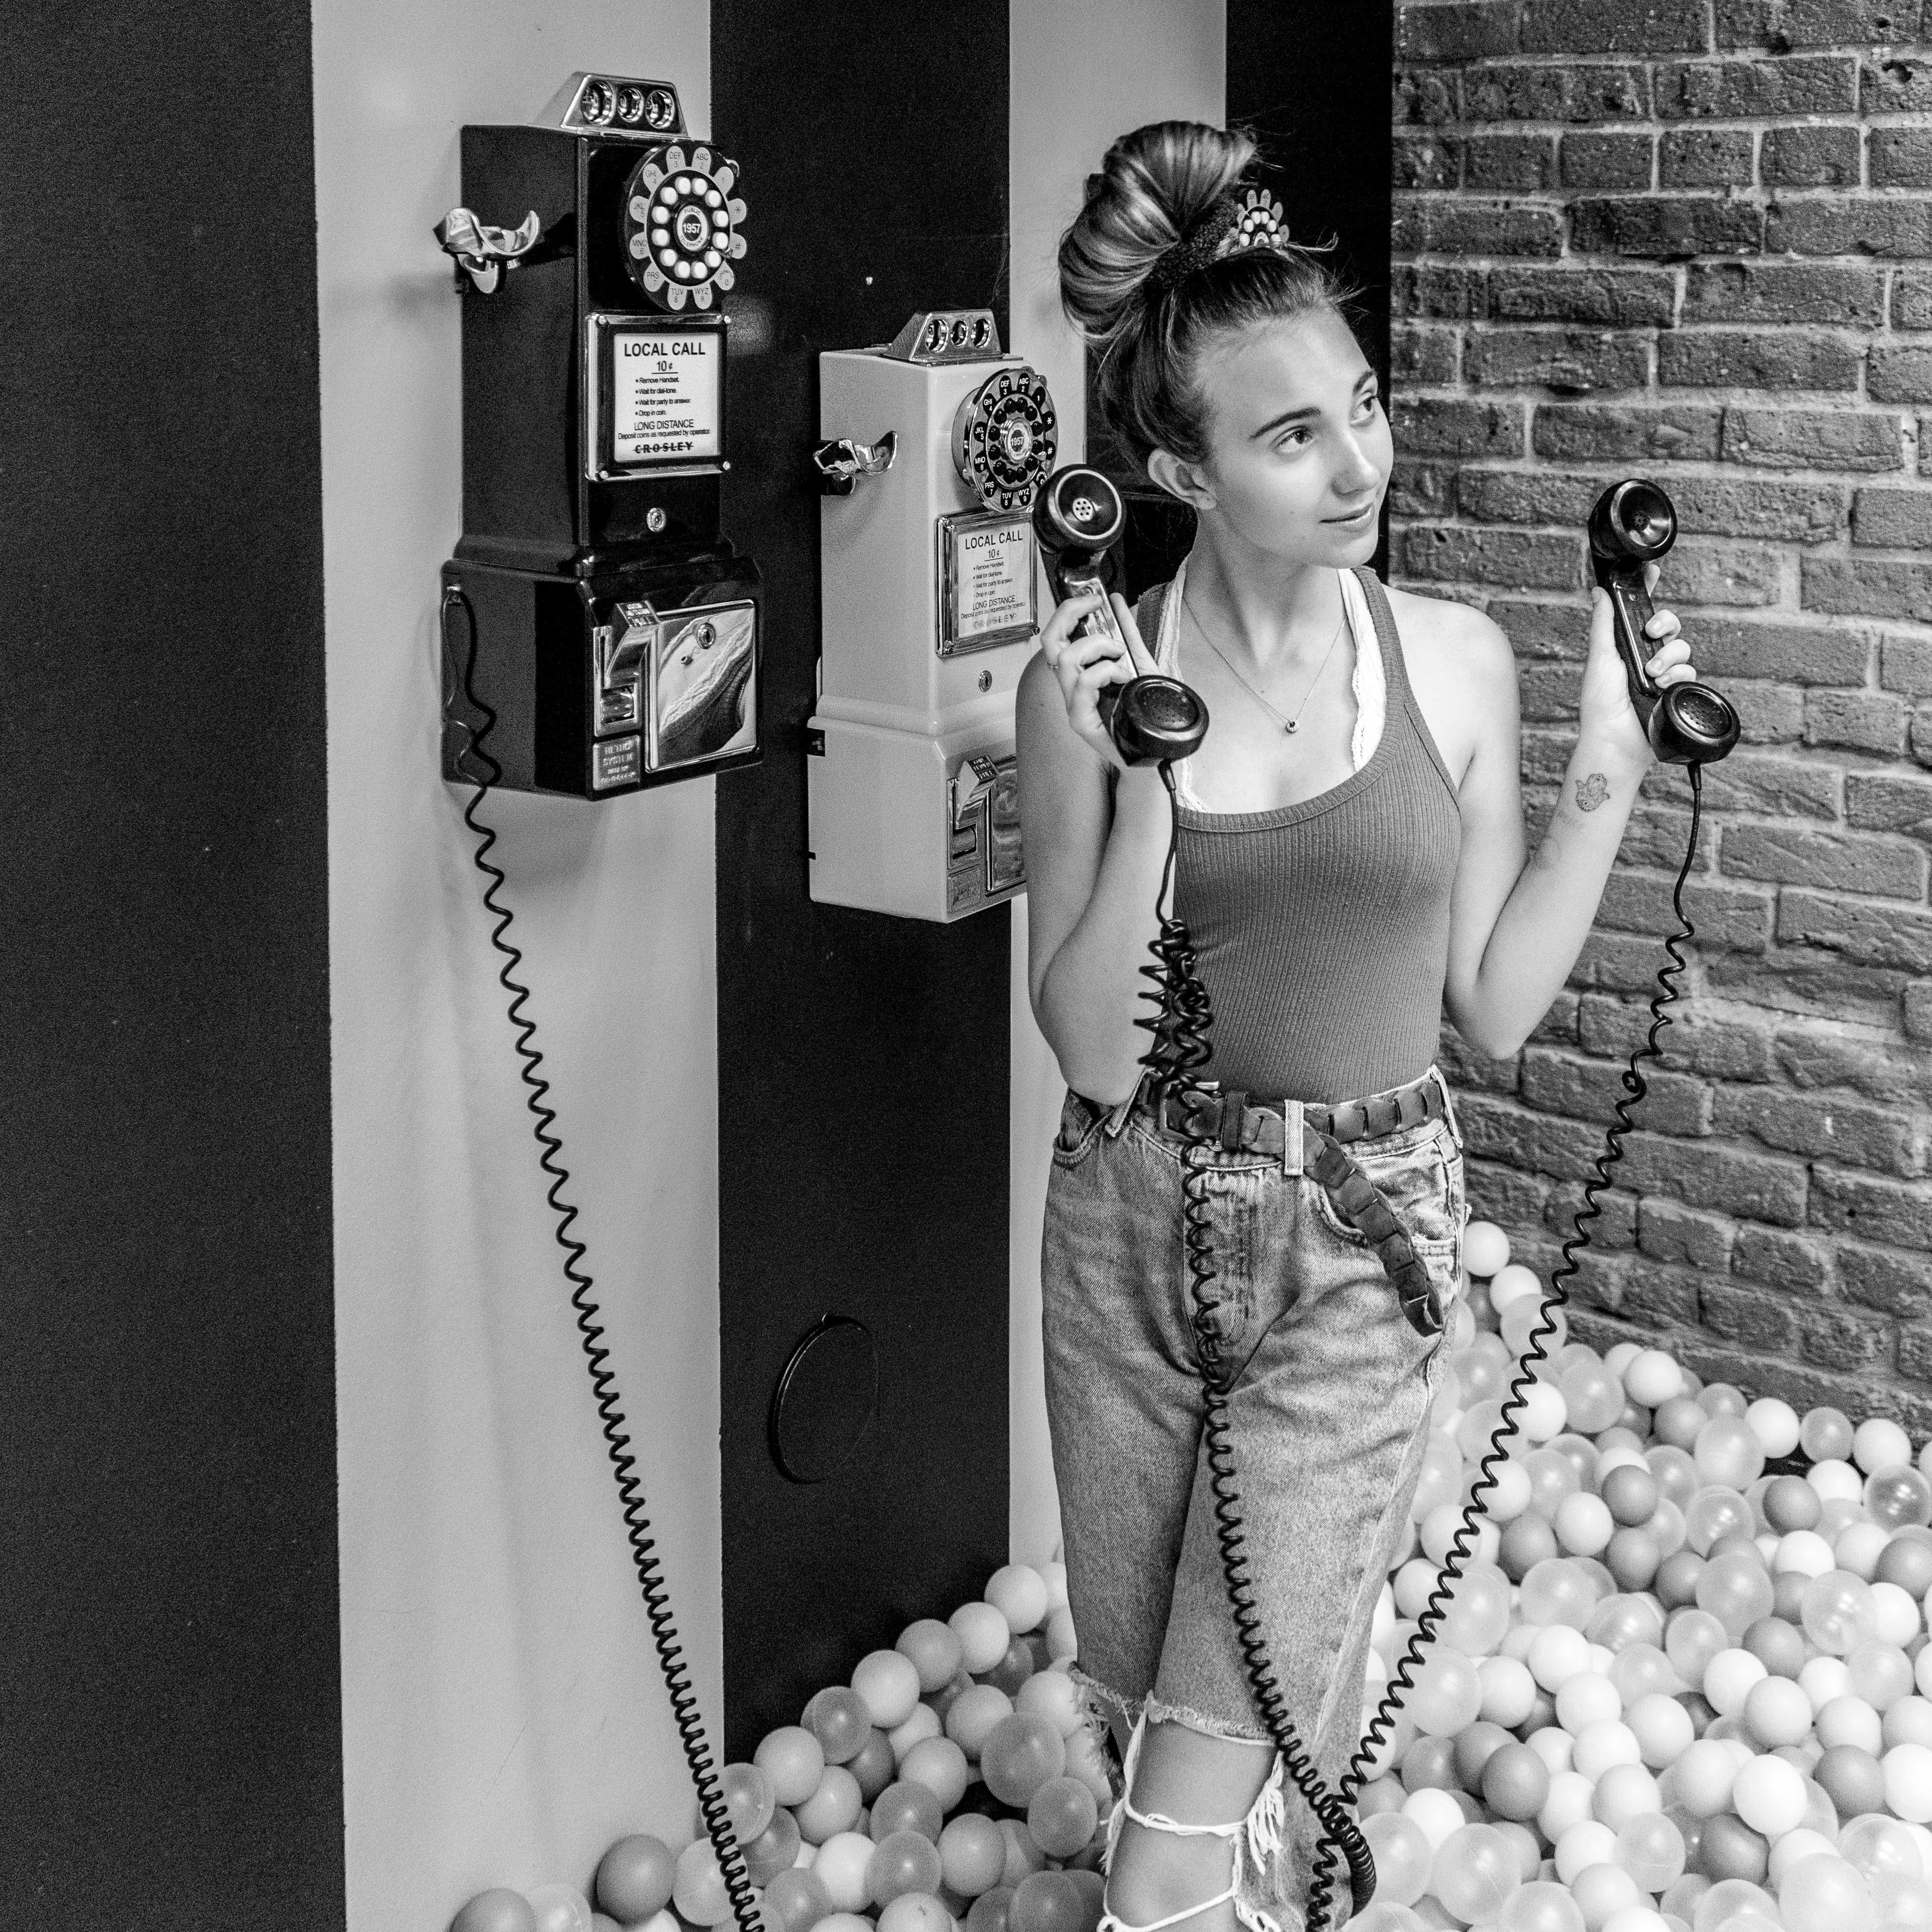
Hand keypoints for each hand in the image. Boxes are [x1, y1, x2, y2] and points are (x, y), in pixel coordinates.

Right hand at [1036, 585, 1159, 772]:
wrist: (1154, 749)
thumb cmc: (1143, 709)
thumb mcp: (1138, 661)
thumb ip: (1127, 633)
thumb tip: (1116, 601)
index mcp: (1078, 672)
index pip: (1056, 636)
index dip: (1069, 610)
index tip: (1094, 599)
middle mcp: (1070, 687)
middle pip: (1050, 641)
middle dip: (1072, 615)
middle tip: (1097, 610)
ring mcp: (1073, 704)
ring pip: (1066, 660)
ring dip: (1098, 646)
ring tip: (1119, 656)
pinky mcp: (1080, 722)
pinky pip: (1083, 684)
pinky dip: (1105, 671)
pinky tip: (1123, 676)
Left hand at [1579, 562, 1700, 769]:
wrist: (1615, 740)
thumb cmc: (1600, 703)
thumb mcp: (1600, 658)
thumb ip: (1603, 624)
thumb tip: (1599, 591)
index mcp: (1625, 645)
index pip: (1641, 611)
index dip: (1648, 589)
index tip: (1652, 569)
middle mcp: (1646, 656)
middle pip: (1669, 624)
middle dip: (1665, 623)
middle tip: (1651, 632)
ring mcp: (1663, 673)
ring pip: (1682, 647)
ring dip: (1668, 657)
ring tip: (1651, 675)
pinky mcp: (1677, 689)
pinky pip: (1690, 670)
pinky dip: (1676, 676)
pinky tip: (1661, 688)